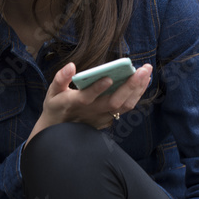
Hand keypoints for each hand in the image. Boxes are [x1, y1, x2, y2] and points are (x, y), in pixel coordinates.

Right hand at [27, 62, 152, 141]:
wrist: (60, 133)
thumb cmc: (56, 107)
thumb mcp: (52, 93)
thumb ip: (60, 78)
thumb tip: (71, 65)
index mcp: (73, 104)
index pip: (86, 98)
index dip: (97, 89)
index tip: (108, 78)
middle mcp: (91, 112)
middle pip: (113, 102)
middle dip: (130, 85)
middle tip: (143, 69)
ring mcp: (102, 118)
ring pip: (124, 106)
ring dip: (138, 89)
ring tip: (146, 71)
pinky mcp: (109, 119)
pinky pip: (126, 107)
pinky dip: (136, 94)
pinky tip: (142, 81)